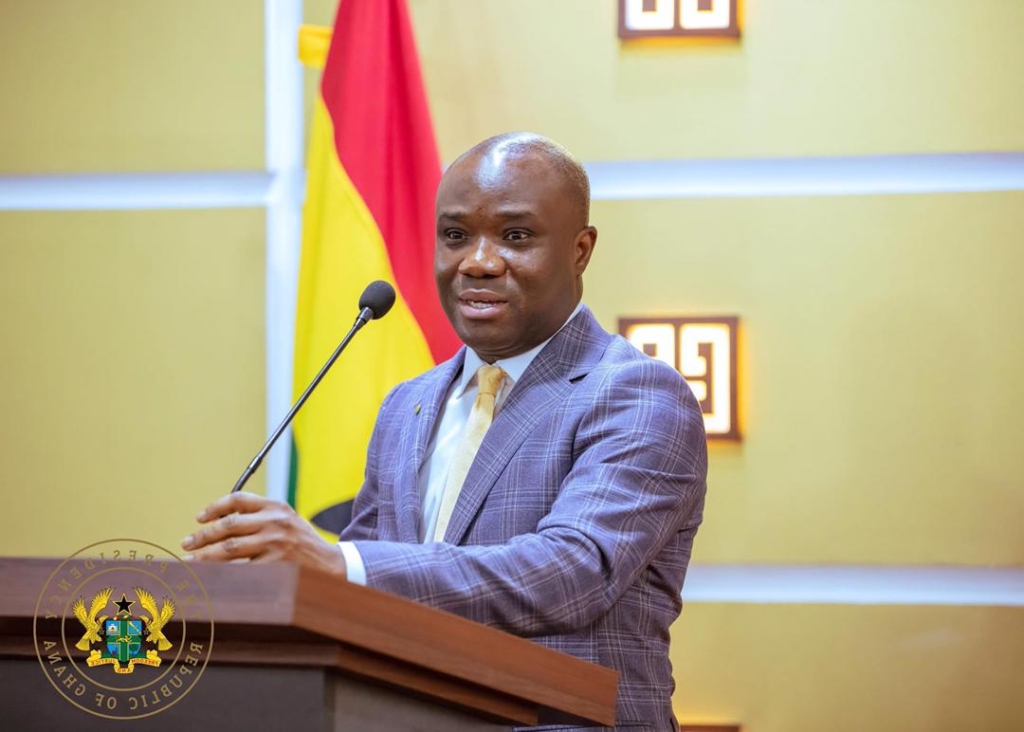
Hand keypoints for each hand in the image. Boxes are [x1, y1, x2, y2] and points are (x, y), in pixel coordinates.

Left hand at [181, 492, 346, 578]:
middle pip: (228, 525)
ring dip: (205, 556)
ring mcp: (274, 544)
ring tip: (190, 562)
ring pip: (229, 549)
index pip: (239, 499)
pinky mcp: (274, 564)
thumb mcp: (286, 519)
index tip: (199, 518)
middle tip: (186, 544)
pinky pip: (240, 569)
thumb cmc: (301, 542)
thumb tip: (217, 522)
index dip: (215, 507)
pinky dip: (222, 573)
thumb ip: (259, 515)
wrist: (330, 564)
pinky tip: (211, 576)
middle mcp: (274, 521)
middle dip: (203, 536)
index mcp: (276, 506)